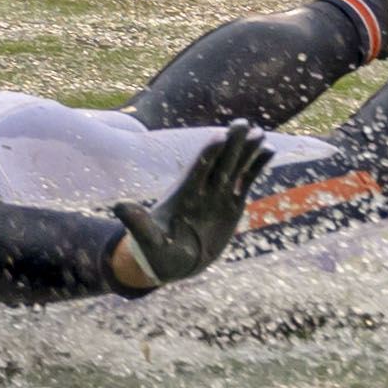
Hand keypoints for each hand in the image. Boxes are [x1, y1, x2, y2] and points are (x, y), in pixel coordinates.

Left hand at [111, 122, 272, 290]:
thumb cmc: (155, 253)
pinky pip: (246, 180)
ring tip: (261, 133)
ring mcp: (217, 195)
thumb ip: (137, 223)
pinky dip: (256, 166)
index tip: (220, 137)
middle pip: (218, 162)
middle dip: (231, 144)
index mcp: (182, 194)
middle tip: (244, 123)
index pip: (197, 169)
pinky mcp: (231, 203)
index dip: (208, 154)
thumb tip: (119, 207)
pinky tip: (269, 150)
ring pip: (234, 167)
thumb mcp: (147, 241)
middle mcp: (201, 189)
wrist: (172, 263)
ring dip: (247, 150)